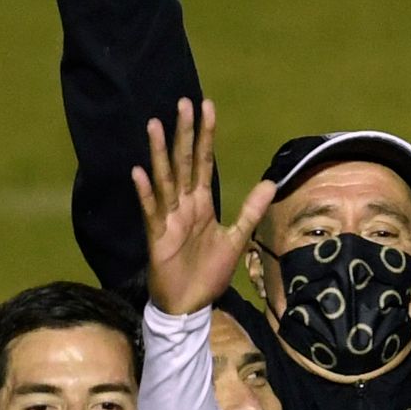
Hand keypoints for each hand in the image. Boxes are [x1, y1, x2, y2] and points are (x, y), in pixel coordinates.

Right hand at [135, 99, 277, 317]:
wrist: (190, 306)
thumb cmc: (208, 273)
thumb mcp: (236, 239)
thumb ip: (250, 210)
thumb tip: (271, 182)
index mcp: (201, 204)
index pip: (203, 161)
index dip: (205, 135)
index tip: (206, 107)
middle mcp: (183, 205)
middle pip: (183, 162)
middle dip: (184, 134)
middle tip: (183, 103)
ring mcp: (169, 219)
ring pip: (165, 180)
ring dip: (159, 153)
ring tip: (155, 125)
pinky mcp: (158, 237)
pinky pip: (152, 212)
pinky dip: (146, 193)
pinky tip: (139, 173)